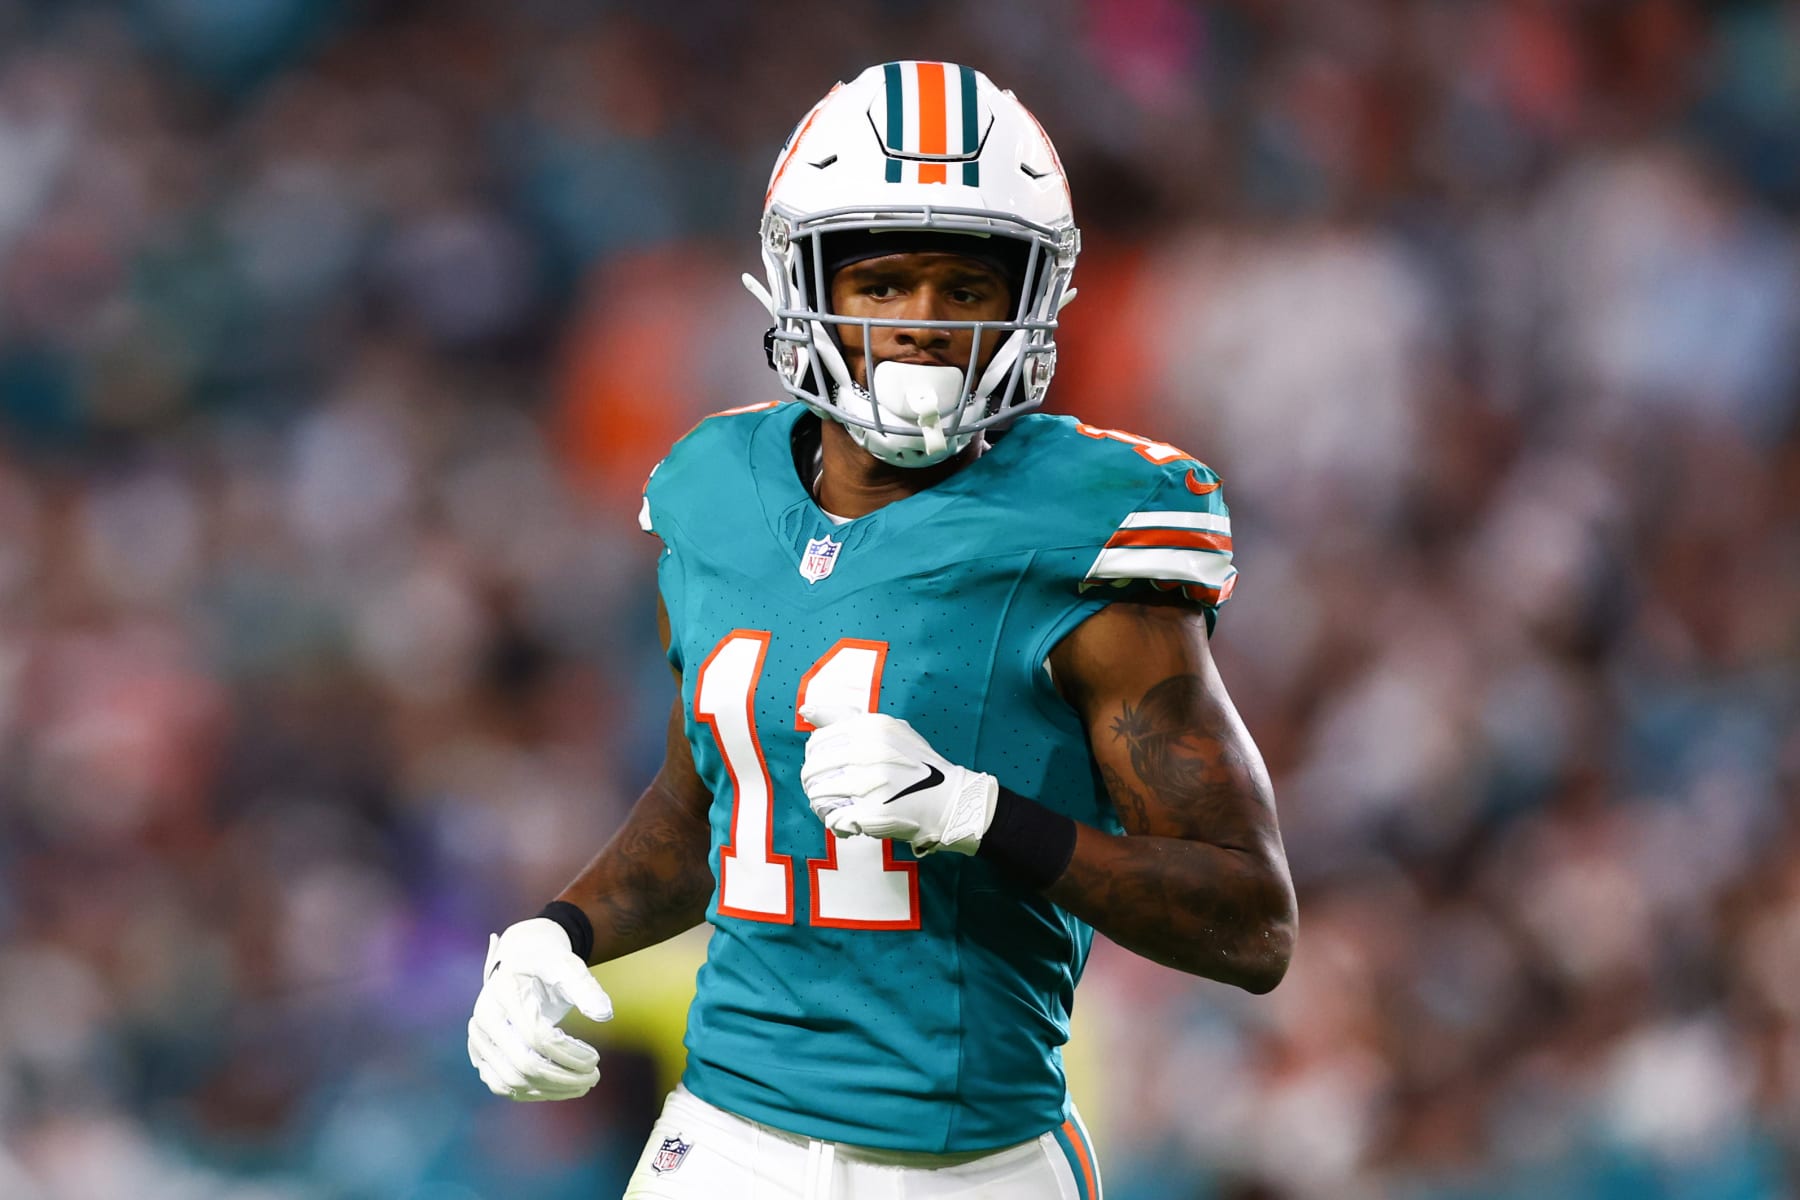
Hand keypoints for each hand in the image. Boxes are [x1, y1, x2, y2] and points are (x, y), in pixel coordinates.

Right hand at [468, 917, 613, 1100]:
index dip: (569, 1053)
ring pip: (512, 1082)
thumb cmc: (546, 964)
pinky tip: (561, 1087)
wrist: (519, 964)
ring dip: (552, 1090)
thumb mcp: (566, 964)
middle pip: (523, 1064)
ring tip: (583, 1085)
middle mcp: (483, 1019)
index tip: (595, 1058)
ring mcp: (478, 1041)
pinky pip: (503, 1086)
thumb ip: (585, 986)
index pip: (536, 1036)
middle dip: (564, 1077)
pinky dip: (534, 1092)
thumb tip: (604, 1014)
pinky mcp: (480, 1056)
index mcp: (502, 992)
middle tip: (594, 1077)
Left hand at [798, 705, 997, 855]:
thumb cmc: (915, 764)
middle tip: (829, 795)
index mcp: (870, 727)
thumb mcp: (886, 729)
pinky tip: (851, 824)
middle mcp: (868, 752)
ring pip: (819, 796)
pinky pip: (834, 820)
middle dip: (815, 785)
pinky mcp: (872, 813)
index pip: (817, 743)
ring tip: (839, 809)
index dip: (816, 760)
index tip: (827, 770)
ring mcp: (870, 784)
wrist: (949, 800)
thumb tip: (806, 709)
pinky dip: (838, 825)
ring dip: (824, 806)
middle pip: (813, 771)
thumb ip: (844, 718)